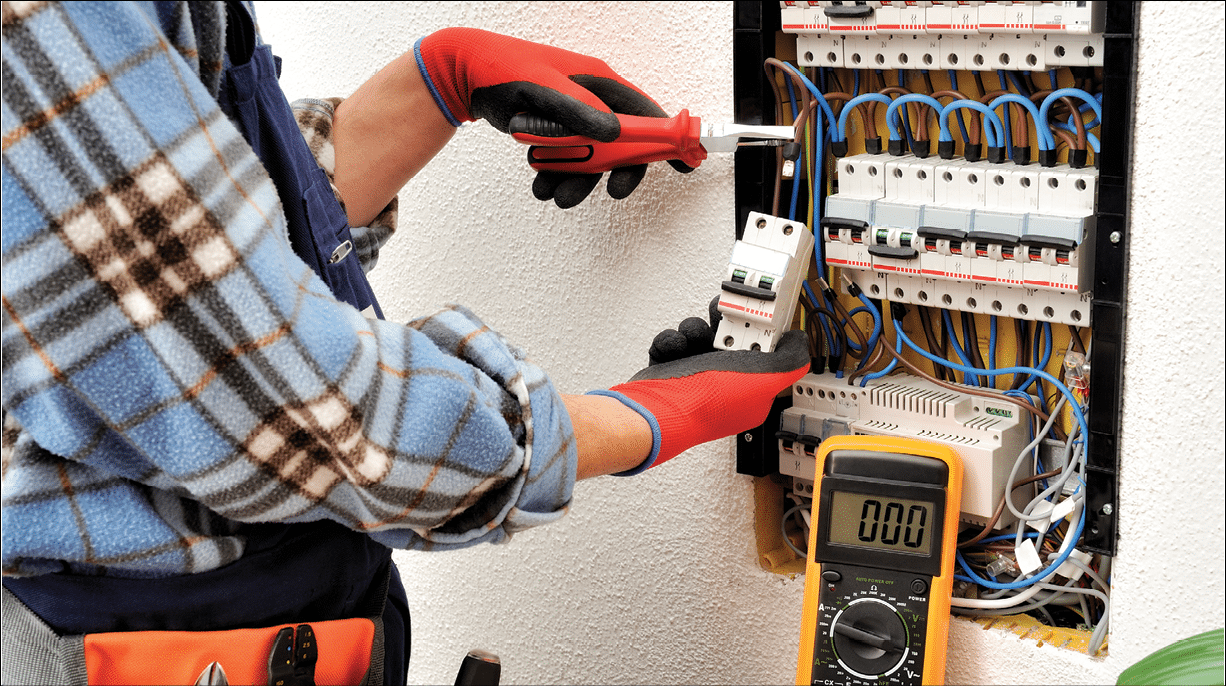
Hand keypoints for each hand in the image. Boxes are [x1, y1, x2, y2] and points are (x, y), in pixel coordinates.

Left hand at [414, 28, 690, 207]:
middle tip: (608, 192)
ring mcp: (575, 118)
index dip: (667, 139)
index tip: (685, 165)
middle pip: (622, 145)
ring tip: (553, 193)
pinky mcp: (557, 132)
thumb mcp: (542, 88)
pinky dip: (557, 177)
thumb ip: (579, 111)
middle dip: (613, 172)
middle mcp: (592, 100)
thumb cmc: (502, 69)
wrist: (465, 75)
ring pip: (592, 160)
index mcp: (599, 82)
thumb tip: (614, 134)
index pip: (646, 113)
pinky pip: (568, 162)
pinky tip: (540, 184)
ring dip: (577, 181)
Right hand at [589, 303, 809, 473]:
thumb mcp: (768, 378)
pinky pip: (673, 344)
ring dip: (694, 330)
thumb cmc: (711, 402)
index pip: (762, 354)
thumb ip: (792, 359)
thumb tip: (799, 342)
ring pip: (699, 338)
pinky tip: (675, 347)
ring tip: (693, 337)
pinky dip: (671, 341)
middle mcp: (723, 385)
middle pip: (729, 340)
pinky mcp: (669, 372)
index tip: (756, 316)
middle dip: (723, 324)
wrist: (662, 410)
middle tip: (721, 317)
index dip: (760, 332)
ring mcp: (694, 379)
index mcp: (750, 390)